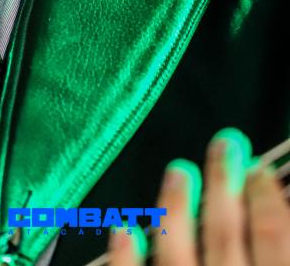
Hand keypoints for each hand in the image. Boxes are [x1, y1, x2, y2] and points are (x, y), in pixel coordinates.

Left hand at [107, 128, 289, 264]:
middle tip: (225, 143)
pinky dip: (126, 257)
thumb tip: (277, 204)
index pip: (274, 236)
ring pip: (177, 253)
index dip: (266, 196)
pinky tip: (123, 228)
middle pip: (225, 233)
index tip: (259, 168)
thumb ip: (277, 248)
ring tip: (179, 171)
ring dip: (175, 207)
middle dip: (224, 182)